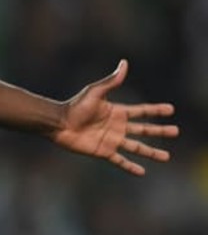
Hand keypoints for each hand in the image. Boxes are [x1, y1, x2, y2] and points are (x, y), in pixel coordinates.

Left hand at [51, 60, 177, 174]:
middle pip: (144, 129)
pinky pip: (120, 160)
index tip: (170, 109)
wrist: (59, 123)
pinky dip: (130, 167)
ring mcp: (112, 140)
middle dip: (160, 131)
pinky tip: (142, 171)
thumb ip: (111, 81)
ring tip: (166, 157)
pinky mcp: (104, 151)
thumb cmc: (75, 106)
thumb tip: (124, 63)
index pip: (141, 111)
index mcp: (117, 112)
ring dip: (151, 152)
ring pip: (137, 147)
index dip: (156, 110)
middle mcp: (117, 127)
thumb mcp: (95, 92)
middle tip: (175, 131)